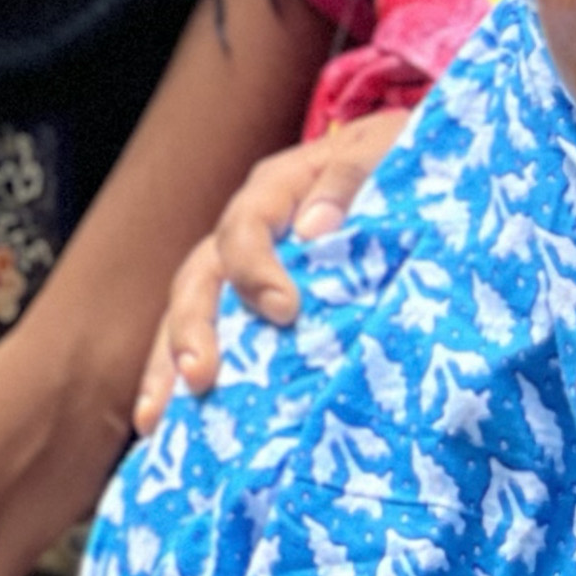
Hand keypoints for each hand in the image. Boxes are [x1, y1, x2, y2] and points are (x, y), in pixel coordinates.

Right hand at [134, 108, 404, 431]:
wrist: (417, 172)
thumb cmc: (399, 159)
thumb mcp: (385, 149)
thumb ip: (352, 176)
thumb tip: (314, 228)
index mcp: (277, 188)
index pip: (246, 227)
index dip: (256, 269)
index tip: (285, 310)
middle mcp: (246, 229)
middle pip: (201, 277)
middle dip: (193, 329)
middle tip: (201, 376)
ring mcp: (240, 271)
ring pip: (187, 314)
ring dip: (169, 365)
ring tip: (157, 418)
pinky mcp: (248, 308)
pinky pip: (204, 341)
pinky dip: (180, 380)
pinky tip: (164, 426)